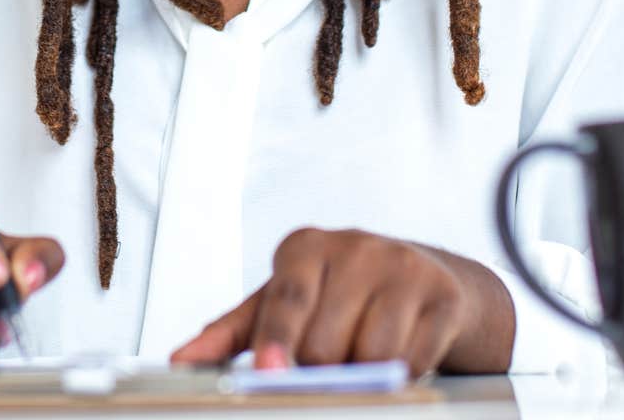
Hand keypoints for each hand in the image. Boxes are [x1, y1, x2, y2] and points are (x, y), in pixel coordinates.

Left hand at [170, 228, 513, 376]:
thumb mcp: (283, 302)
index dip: (277, 339)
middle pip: (326, 342)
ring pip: (372, 356)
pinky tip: (398, 355)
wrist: (425, 277)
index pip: (286, 298)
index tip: (269, 371)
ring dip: (363, 375)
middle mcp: (355, 248)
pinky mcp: (442, 295)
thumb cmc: (338, 292)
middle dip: (322, 369)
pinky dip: (401, 375)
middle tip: (326, 364)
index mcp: (305, 247)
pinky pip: (413, 360)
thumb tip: (181, 360)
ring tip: (361, 357)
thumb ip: (232, 333)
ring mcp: (403, 267)